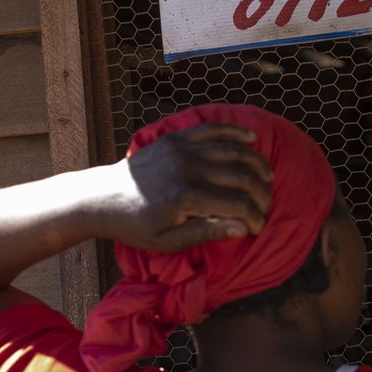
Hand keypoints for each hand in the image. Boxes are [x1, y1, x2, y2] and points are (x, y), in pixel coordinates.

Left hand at [100, 123, 274, 251]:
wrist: (104, 197)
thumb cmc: (136, 226)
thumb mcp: (168, 241)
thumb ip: (206, 233)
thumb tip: (242, 228)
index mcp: (187, 198)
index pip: (237, 205)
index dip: (255, 216)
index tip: (258, 227)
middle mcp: (189, 169)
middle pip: (241, 176)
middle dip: (262, 192)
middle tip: (267, 204)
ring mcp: (183, 149)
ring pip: (233, 150)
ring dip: (256, 163)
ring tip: (268, 176)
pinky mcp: (176, 138)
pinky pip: (212, 130)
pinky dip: (234, 132)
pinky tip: (251, 139)